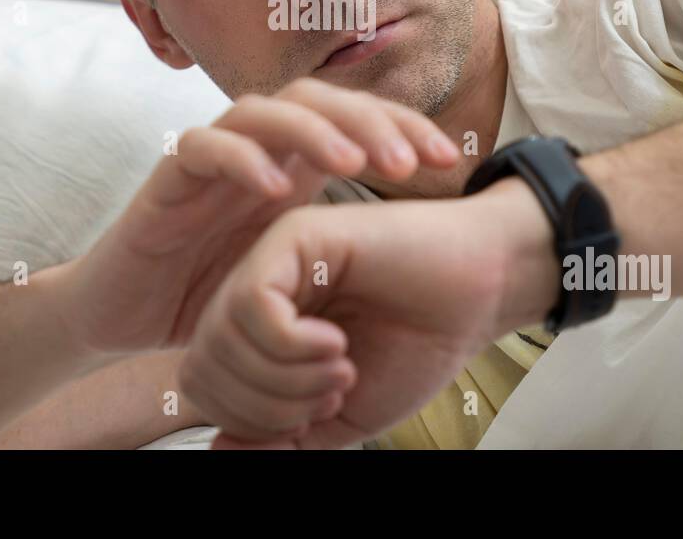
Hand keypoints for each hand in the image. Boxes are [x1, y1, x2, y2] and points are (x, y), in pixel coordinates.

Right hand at [60, 77, 460, 354]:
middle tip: (408, 162)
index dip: (404, 126)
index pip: (353, 119)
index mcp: (291, 166)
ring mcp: (207, 162)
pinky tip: (273, 186)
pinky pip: (198, 149)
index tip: (451, 160)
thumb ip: (341, 247)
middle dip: (368, 119)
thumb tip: (427, 248)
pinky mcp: (163, 183)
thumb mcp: (294, 271)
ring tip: (351, 162)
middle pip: (314, 98)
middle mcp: (254, 152)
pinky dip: (238, 159)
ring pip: (259, 110)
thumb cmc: (214, 292)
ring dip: (309, 129)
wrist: (124, 318)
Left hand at [178, 178, 555, 448]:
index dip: (251, 421)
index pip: (204, 385)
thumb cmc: (419, 342)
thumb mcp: (341, 415)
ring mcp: (271, 258)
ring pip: (222, 337)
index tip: (318, 411)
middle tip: (331, 392)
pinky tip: (336, 342)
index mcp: (258, 330)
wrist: (480, 291)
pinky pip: (253, 303)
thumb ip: (281, 438)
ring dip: (286, 378)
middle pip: (202, 366)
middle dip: (265, 407)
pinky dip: (292, 344)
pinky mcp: (295, 235)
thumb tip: (221, 448)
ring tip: (341, 367)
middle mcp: (254, 289)